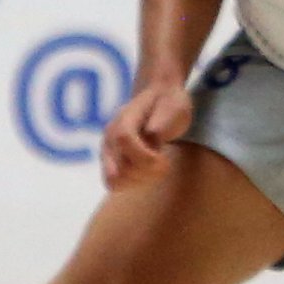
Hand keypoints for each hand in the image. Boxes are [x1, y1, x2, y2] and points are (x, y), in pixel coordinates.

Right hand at [95, 75, 193, 190]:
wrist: (157, 98)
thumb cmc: (169, 105)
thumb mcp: (176, 108)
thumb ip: (164, 121)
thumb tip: (152, 134)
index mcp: (124, 119)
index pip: (124, 140)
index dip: (146, 157)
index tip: (164, 159)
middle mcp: (110, 136)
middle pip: (118, 170)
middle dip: (146, 174)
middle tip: (163, 164)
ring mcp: (107, 151)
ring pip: (114, 182)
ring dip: (140, 181)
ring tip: (156, 169)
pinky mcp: (110, 162)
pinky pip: (115, 185)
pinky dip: (134, 184)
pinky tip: (148, 173)